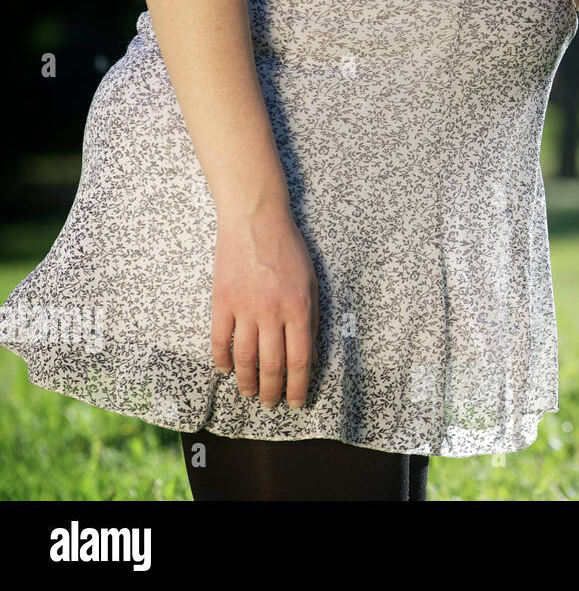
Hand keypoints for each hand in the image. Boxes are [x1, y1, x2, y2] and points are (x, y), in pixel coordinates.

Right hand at [210, 206, 318, 408]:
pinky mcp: (222, 301)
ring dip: (248, 382)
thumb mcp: (311, 281)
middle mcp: (271, 313)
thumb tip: (309, 355)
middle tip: (271, 405)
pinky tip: (225, 370)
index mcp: (298, 308)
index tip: (296, 402)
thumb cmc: (288, 248)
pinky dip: (221, 360)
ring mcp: (244, 308)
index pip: (299, 360)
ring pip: (245, 358)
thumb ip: (311, 318)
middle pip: (272, 365)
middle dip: (273, 391)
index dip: (298, 386)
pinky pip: (220, 339)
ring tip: (250, 394)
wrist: (255, 219)